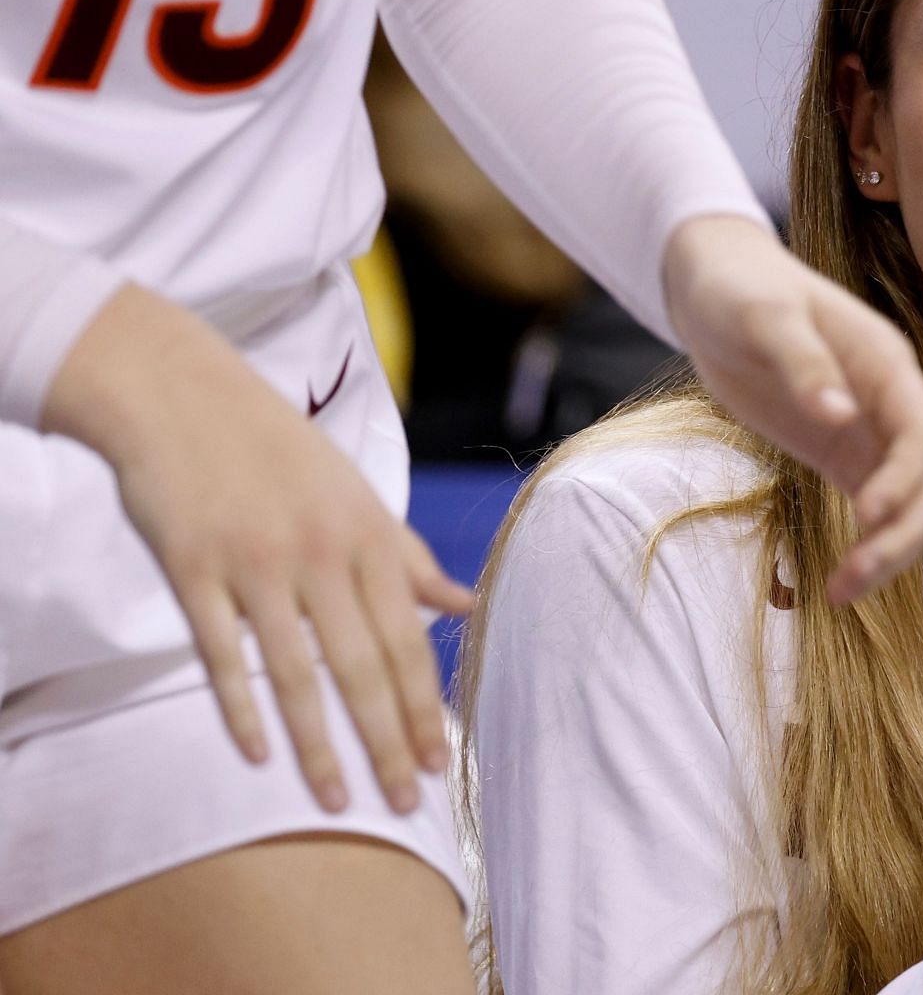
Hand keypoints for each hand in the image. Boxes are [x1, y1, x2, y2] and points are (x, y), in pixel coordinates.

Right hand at [42, 284, 473, 814]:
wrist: (183, 394)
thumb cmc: (280, 451)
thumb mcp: (357, 495)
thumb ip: (408, 556)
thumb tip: (465, 604)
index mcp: (370, 537)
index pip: (407, 640)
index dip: (425, 706)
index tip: (441, 763)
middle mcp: (321, 554)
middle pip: (363, 667)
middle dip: (388, 742)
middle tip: (406, 802)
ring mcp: (255, 564)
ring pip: (296, 674)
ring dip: (319, 746)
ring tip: (339, 800)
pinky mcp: (192, 570)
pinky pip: (221, 655)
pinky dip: (242, 709)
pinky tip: (259, 756)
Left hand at [660, 215, 922, 600]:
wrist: (713, 289)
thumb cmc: (741, 289)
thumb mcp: (766, 318)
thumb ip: (804, 363)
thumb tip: (840, 413)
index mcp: (887, 364)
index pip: (922, 432)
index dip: (906, 479)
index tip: (868, 516)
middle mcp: (892, 403)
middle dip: (904, 534)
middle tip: (854, 578)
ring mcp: (872, 433)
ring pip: (910, 506)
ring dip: (889, 552)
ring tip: (840, 592)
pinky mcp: (843, 455)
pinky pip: (875, 512)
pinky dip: (867, 547)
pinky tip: (838, 581)